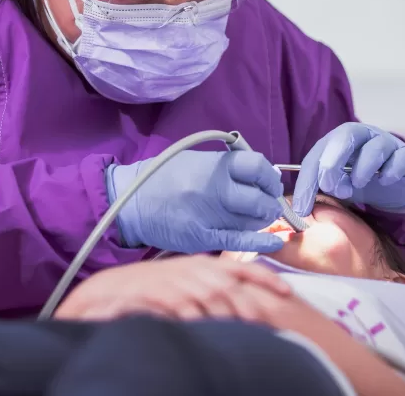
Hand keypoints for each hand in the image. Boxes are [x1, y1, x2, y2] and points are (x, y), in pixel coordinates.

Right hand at [54, 257, 292, 321]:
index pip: (242, 266)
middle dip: (250, 305)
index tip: (287, 292)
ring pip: (212, 296)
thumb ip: (212, 288)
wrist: (110, 291)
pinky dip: (199, 317)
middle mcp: (194, 268)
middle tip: (267, 324)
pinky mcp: (159, 293)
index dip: (266, 279)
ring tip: (244, 331)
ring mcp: (177, 280)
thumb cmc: (152, 289)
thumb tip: (240, 305)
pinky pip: (185, 306)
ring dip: (229, 314)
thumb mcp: (186, 282)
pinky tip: (209, 329)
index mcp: (205, 264)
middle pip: (231, 285)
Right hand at [109, 150, 284, 253]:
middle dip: (269, 205)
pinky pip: (236, 241)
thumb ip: (229, 167)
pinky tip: (273, 242)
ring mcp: (207, 214)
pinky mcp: (200, 237)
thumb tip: (266, 175)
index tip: (270, 184)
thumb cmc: (167, 178)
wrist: (132, 201)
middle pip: (258, 199)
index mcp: (214, 165)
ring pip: (251, 222)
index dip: (269, 178)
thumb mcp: (198, 161)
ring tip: (258, 220)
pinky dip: (258, 242)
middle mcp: (214, 188)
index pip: (258, 167)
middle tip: (268, 207)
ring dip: (260, 222)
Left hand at [293, 123, 404, 215]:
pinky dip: (391, 171)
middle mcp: (361, 135)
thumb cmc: (360, 181)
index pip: (316, 156)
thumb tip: (298, 209)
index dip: (306, 182)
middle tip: (332, 188)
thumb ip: (320, 189)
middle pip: (343, 137)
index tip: (302, 208)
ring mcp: (386, 142)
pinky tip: (385, 181)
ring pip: (374, 147)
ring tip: (359, 184)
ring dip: (363, 168)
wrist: (396, 185)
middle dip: (332, 164)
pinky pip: (400, 158)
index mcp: (337, 140)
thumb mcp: (337, 184)